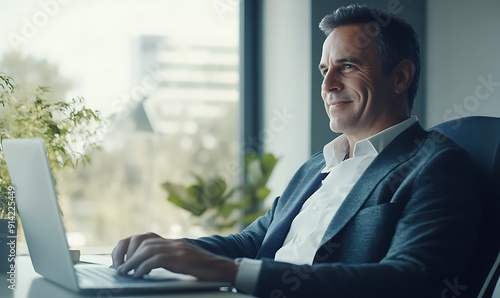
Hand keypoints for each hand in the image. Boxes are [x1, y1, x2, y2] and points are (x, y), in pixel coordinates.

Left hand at [111, 232, 236, 282]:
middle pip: (142, 240)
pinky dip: (143, 267)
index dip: (129, 246)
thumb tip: (144, 267)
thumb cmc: (203, 269)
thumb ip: (167, 259)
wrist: (222, 269)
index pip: (144, 237)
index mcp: (171, 242)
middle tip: (119, 268)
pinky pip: (156, 259)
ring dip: (132, 261)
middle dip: (126, 253)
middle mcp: (172, 242)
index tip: (120, 260)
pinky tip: (139, 275)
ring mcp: (177, 249)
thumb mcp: (182, 261)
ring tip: (124, 272)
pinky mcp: (181, 258)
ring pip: (147, 249)